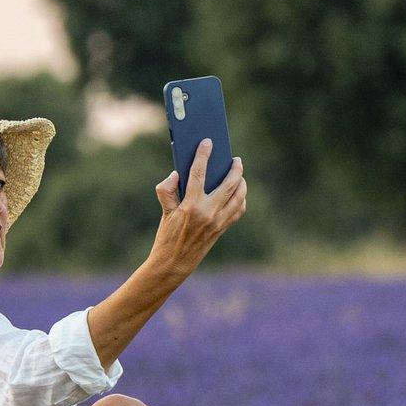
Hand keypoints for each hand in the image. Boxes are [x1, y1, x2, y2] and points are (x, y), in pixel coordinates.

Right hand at [147, 139, 246, 281]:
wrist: (175, 263)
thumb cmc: (167, 236)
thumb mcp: (164, 212)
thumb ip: (166, 190)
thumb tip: (177, 175)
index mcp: (191, 205)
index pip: (198, 173)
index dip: (203, 155)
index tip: (208, 143)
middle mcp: (208, 212)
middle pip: (229, 183)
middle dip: (235, 168)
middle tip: (235, 159)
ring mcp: (218, 221)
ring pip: (239, 196)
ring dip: (241, 182)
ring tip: (239, 174)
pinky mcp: (223, 228)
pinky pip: (238, 210)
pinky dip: (240, 199)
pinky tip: (238, 193)